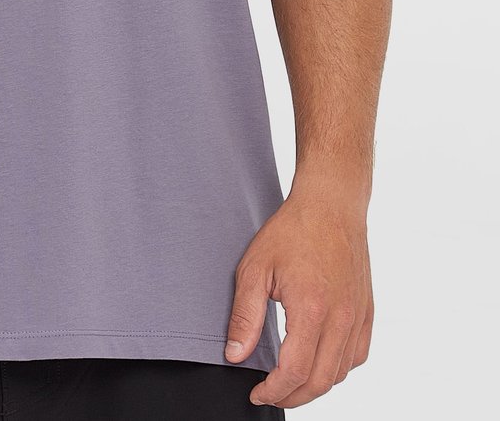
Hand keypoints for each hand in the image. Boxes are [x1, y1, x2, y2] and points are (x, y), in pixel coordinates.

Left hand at [224, 186, 372, 408]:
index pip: (295, 372)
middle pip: (321, 381)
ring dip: (315, 385)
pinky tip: (318, 361)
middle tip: (270, 393)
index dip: (274, 391)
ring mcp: (358, 316)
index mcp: (312, 309)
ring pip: (341, 373)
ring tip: (290, 380)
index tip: (257, 393)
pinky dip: (337, 368)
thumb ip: (245, 316)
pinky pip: (357, 356)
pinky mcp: (367, 311)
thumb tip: (236, 355)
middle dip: (293, 396)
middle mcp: (341, 318)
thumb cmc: (292, 231)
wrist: (330, 205)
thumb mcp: (255, 268)